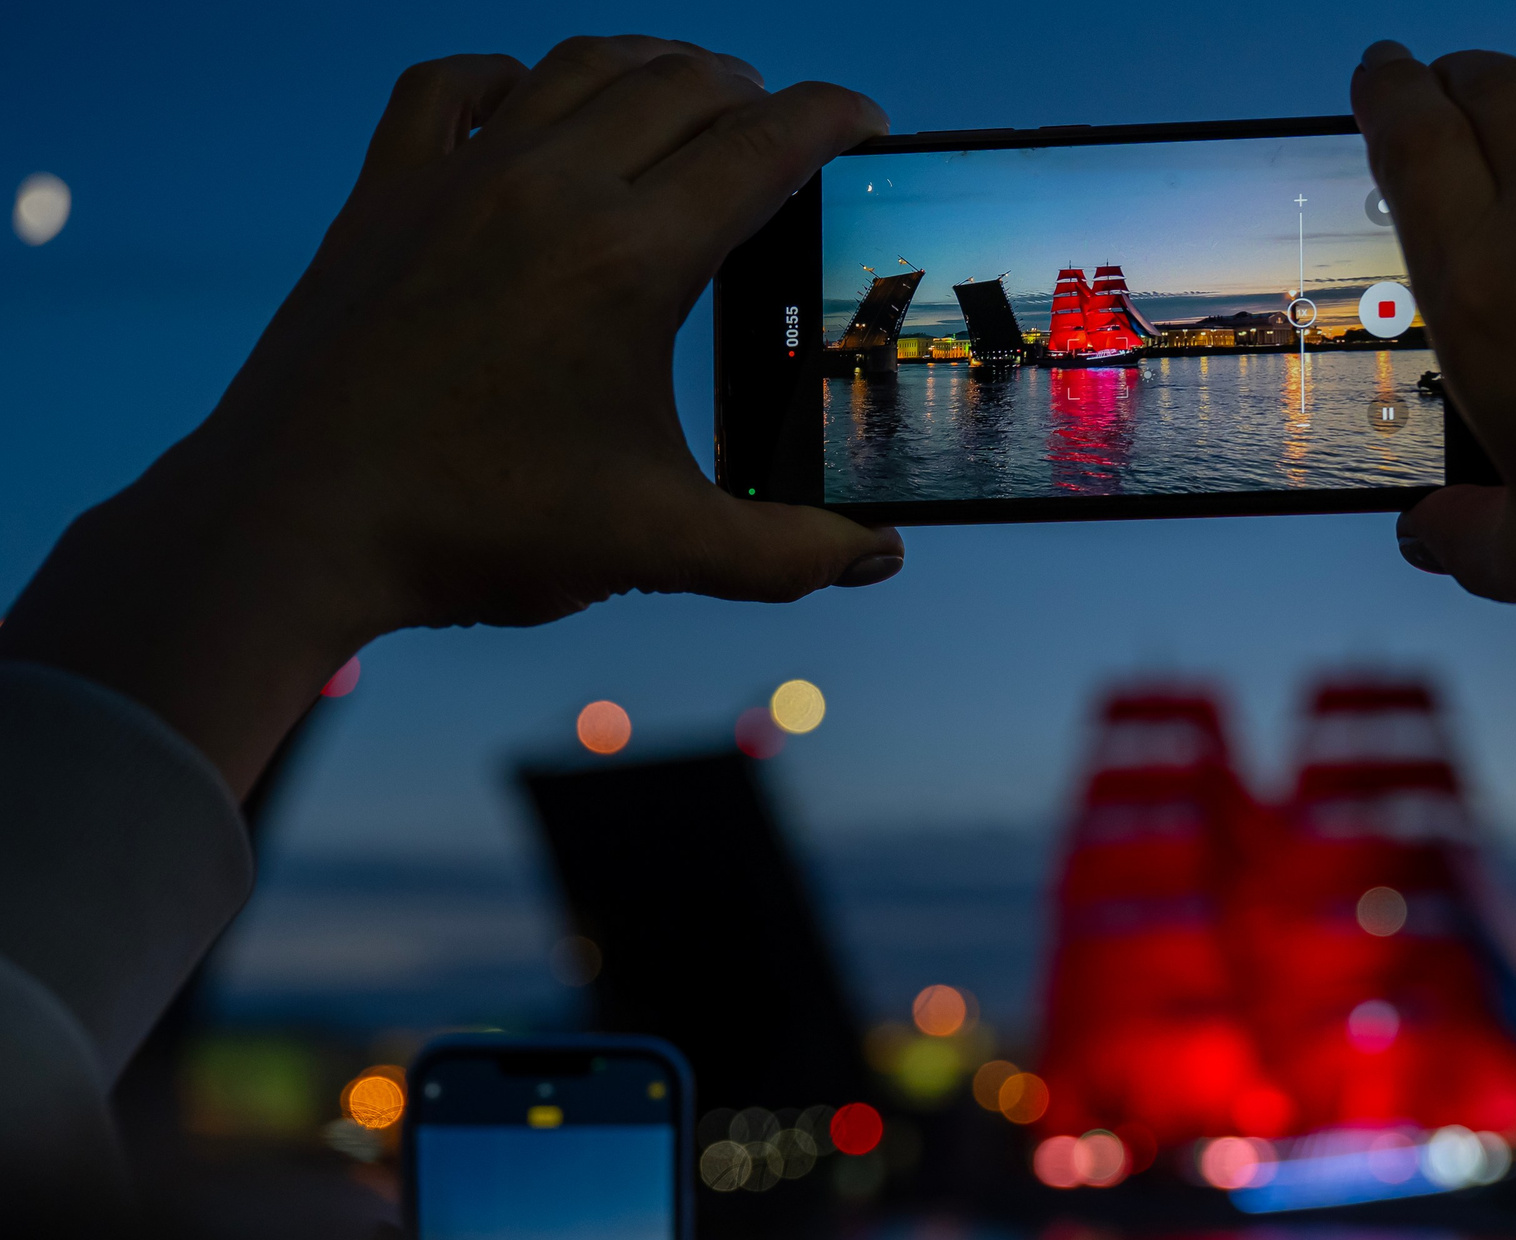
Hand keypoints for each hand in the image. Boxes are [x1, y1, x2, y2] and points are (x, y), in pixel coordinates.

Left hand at [0, 38, 901, 795]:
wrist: (296, 524)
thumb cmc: (478, 530)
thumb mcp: (654, 547)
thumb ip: (782, 553)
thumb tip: (877, 555)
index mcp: (629, 259)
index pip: (761, 146)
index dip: (832, 119)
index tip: (869, 122)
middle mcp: (549, 189)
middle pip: (682, 87)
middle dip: (757, 93)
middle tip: (792, 129)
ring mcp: (457, 179)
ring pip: (580, 67)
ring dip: (655, 67)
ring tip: (696, 94)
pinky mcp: (384, 194)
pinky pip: (450, 88)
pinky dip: (508, 75)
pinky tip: (531, 97)